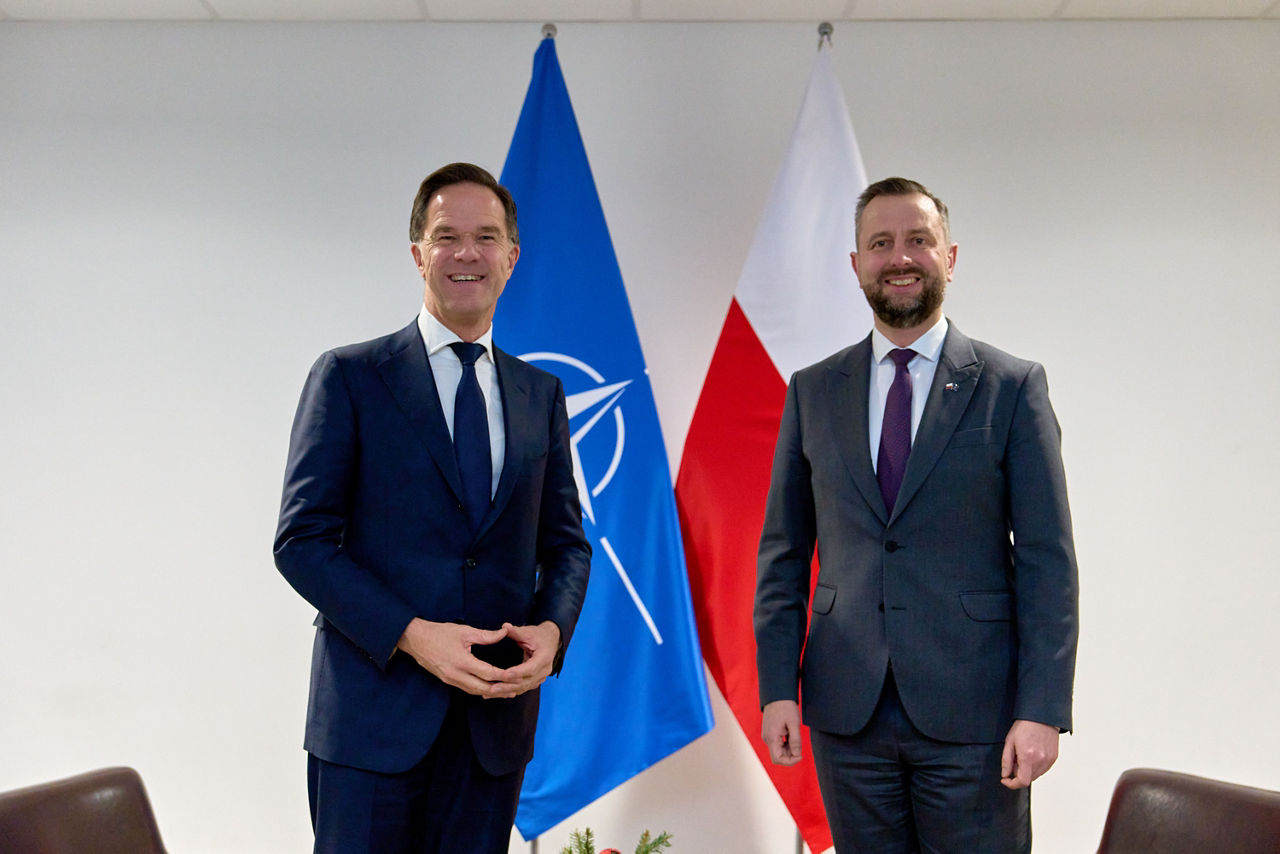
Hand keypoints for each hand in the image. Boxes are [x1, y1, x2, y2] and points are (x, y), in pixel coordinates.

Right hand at [395, 618, 509, 695]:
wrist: (415, 640)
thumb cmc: (440, 633)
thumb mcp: (464, 631)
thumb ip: (486, 635)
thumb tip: (504, 633)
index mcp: (462, 662)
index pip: (488, 673)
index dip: (504, 676)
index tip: (517, 675)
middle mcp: (456, 675)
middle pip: (482, 688)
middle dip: (500, 690)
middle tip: (516, 689)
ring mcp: (450, 680)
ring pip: (474, 691)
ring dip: (490, 693)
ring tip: (506, 692)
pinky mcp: (447, 680)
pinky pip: (466, 689)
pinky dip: (479, 690)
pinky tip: (488, 689)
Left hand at [483, 621, 560, 698]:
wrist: (551, 640)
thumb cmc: (539, 635)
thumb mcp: (528, 631)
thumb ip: (515, 631)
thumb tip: (504, 627)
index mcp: (544, 657)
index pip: (530, 668)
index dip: (517, 672)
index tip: (504, 674)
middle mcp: (544, 670)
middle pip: (526, 681)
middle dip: (508, 685)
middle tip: (492, 688)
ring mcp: (541, 677)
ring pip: (523, 687)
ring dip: (507, 691)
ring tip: (491, 692)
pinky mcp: (535, 680)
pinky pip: (523, 688)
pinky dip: (510, 690)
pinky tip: (497, 693)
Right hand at [762, 700, 802, 765]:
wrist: (777, 694)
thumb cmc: (786, 707)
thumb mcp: (794, 723)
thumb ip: (795, 740)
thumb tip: (797, 754)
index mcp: (771, 738)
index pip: (778, 760)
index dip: (790, 761)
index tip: (800, 754)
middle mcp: (767, 739)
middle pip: (778, 756)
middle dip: (791, 755)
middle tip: (800, 744)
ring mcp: (767, 736)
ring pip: (779, 750)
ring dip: (789, 749)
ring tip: (796, 735)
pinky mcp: (770, 732)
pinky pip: (778, 744)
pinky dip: (786, 744)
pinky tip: (792, 734)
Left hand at [1000, 719, 1059, 788]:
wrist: (1042, 716)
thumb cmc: (1023, 727)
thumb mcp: (1009, 742)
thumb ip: (1006, 761)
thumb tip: (1005, 775)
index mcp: (1028, 757)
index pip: (1022, 781)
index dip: (1012, 784)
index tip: (1005, 779)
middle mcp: (1040, 761)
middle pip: (1028, 779)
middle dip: (1018, 774)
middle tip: (1015, 759)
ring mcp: (1049, 760)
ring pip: (1036, 775)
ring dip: (1027, 770)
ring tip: (1024, 754)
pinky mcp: (1054, 758)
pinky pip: (1043, 769)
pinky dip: (1035, 767)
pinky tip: (1032, 754)